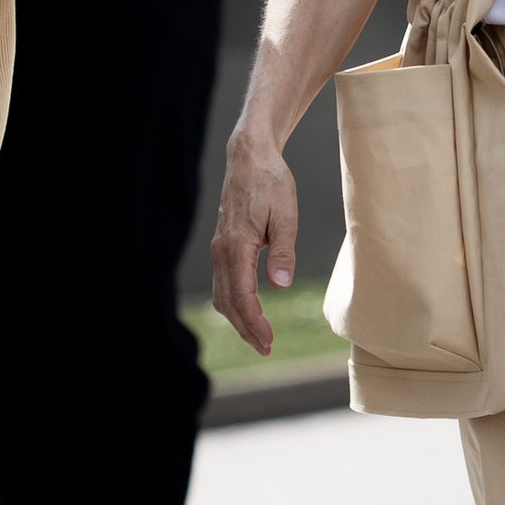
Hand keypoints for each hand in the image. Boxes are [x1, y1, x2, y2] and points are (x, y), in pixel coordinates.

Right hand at [211, 129, 299, 355]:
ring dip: (238, 318)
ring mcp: (219, 248)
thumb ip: (282, 252)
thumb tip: (280, 286)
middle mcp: (222, 250)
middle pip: (228, 302)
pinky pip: (223, 282)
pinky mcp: (223, 244)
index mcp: (236, 245)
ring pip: (222, 294)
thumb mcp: (285, 215)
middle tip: (266, 347)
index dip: (254, 322)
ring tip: (259, 335)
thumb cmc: (271, 182)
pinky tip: (248, 309)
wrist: (250, 157)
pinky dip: (234, 302)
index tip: (268, 341)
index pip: (242, 296)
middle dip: (245, 328)